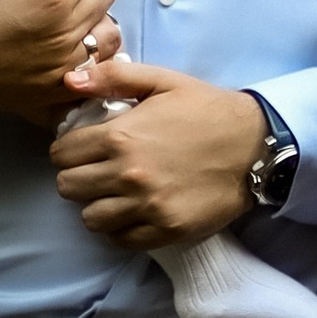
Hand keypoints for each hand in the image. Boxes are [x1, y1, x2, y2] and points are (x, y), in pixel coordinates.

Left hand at [51, 57, 267, 249]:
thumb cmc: (206, 109)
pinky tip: (132, 213)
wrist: (254, 144)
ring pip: (90, 218)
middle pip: (68, 188)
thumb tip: (69, 80)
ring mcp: (146, 205)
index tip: (83, 151)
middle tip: (97, 172)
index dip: (69, 151)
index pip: (62, 154)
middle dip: (77, 178)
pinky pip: (121, 240)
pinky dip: (120, 229)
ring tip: (114, 195)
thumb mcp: (161, 81)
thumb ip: (112, 77)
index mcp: (120, 135)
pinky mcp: (166, 228)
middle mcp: (127, 173)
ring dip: (97, 206)